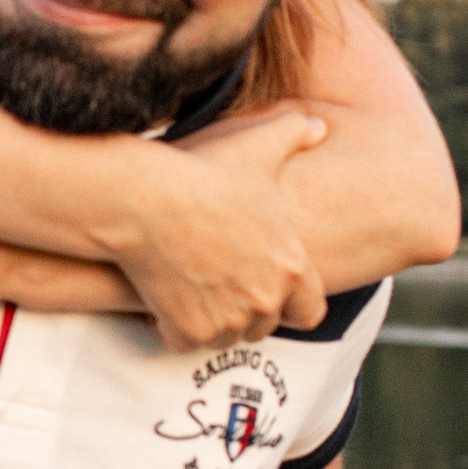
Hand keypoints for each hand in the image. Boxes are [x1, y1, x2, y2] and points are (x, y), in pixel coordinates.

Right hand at [103, 109, 328, 350]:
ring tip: (191, 289)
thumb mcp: (259, 146)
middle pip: (262, 327)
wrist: (148, 201)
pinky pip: (183, 342)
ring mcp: (228, 320)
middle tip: (218, 285)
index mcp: (292, 267)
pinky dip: (172, 327)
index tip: (268, 294)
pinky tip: (163, 297)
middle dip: (244, 311)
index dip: (291, 305)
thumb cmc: (205, 172)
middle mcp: (265, 301)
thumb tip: (319, 126)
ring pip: (223, 337)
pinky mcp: (189, 331)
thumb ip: (296, 134)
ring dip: (210, 322)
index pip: (309, 312)